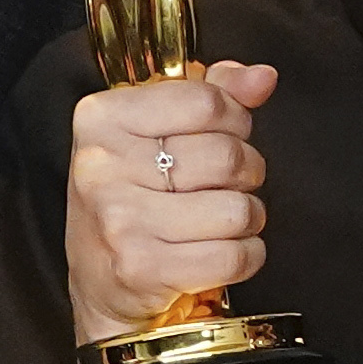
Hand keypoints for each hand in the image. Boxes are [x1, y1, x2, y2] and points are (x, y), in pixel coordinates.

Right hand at [67, 61, 275, 347]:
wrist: (101, 285)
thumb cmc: (133, 201)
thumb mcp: (156, 134)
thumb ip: (211, 95)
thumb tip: (261, 77)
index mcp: (101, 119)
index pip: (206, 101)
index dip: (235, 119)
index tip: (227, 134)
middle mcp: (102, 166)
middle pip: (227, 156)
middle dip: (245, 172)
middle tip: (225, 185)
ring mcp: (119, 219)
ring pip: (238, 209)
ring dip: (246, 218)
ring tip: (219, 222)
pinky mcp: (141, 268)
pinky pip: (235, 255)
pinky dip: (245, 256)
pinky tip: (219, 251)